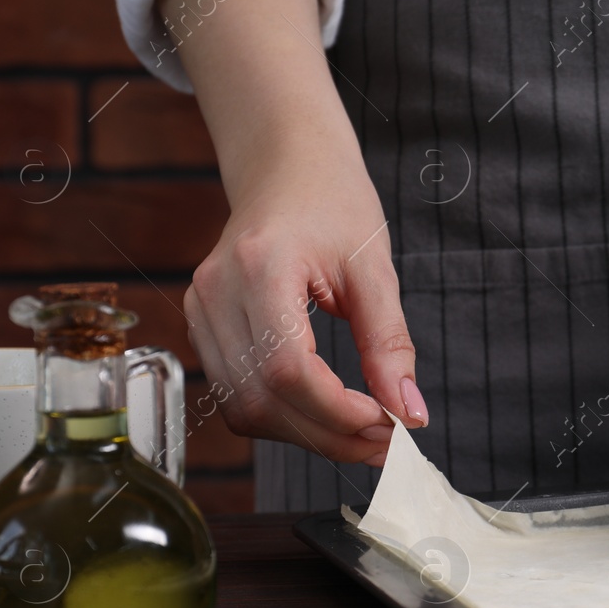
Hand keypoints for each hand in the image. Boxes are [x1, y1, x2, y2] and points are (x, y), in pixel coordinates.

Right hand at [164, 0, 426, 464]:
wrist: (286, 164)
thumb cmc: (331, 200)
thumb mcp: (375, 269)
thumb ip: (390, 344)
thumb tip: (408, 412)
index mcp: (260, 267)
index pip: (288, 369)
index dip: (337, 413)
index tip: (387, 427)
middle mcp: (217, 292)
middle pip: (264, 398)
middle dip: (330, 435)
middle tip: (387, 443)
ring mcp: (200, 310)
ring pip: (246, 408)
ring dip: (307, 434)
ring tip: (364, 434)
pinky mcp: (202, 325)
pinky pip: (236, 394)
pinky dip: (283, 416)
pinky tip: (326, 413)